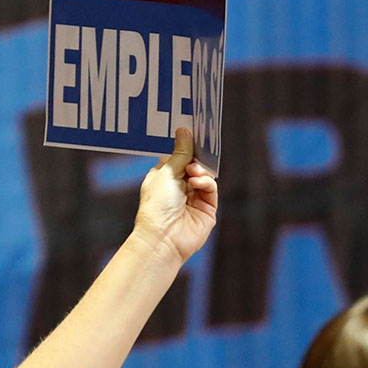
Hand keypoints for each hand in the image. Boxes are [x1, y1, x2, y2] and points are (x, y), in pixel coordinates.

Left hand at [131, 128, 218, 263]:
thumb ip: (180, 153)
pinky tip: (197, 182)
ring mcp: (194, 198)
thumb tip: (184, 130)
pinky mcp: (207, 209)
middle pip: (194, 164)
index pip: (178, 156)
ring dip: (201, 170)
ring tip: (193, 172)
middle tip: (197, 149)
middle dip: (196, 157)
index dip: (185, 146)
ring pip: (205, 175)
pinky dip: (206, 182)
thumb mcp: (167, 173)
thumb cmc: (156, 205)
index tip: (192, 132)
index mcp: (164, 177)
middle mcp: (179, 187)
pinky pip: (211, 188)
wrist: (162, 238)